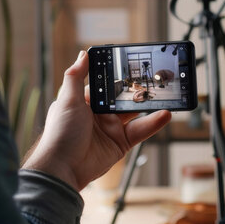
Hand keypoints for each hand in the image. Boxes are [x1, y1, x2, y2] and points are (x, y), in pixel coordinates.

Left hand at [21, 50, 171, 190]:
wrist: (63, 169)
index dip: (117, 75)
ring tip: (164, 95)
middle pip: (123, 97)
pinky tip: (164, 115)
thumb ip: (76, 76)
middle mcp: (99, 113)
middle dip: (137, 89)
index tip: (132, 64)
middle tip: (154, 79)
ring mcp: (111, 128)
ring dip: (149, 105)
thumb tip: (83, 54)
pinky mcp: (120, 143)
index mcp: (85, 101)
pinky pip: (140, 131)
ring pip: (134, 113)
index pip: (105, 83)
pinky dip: (153, 123)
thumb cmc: (60, 133)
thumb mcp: (67, 100)